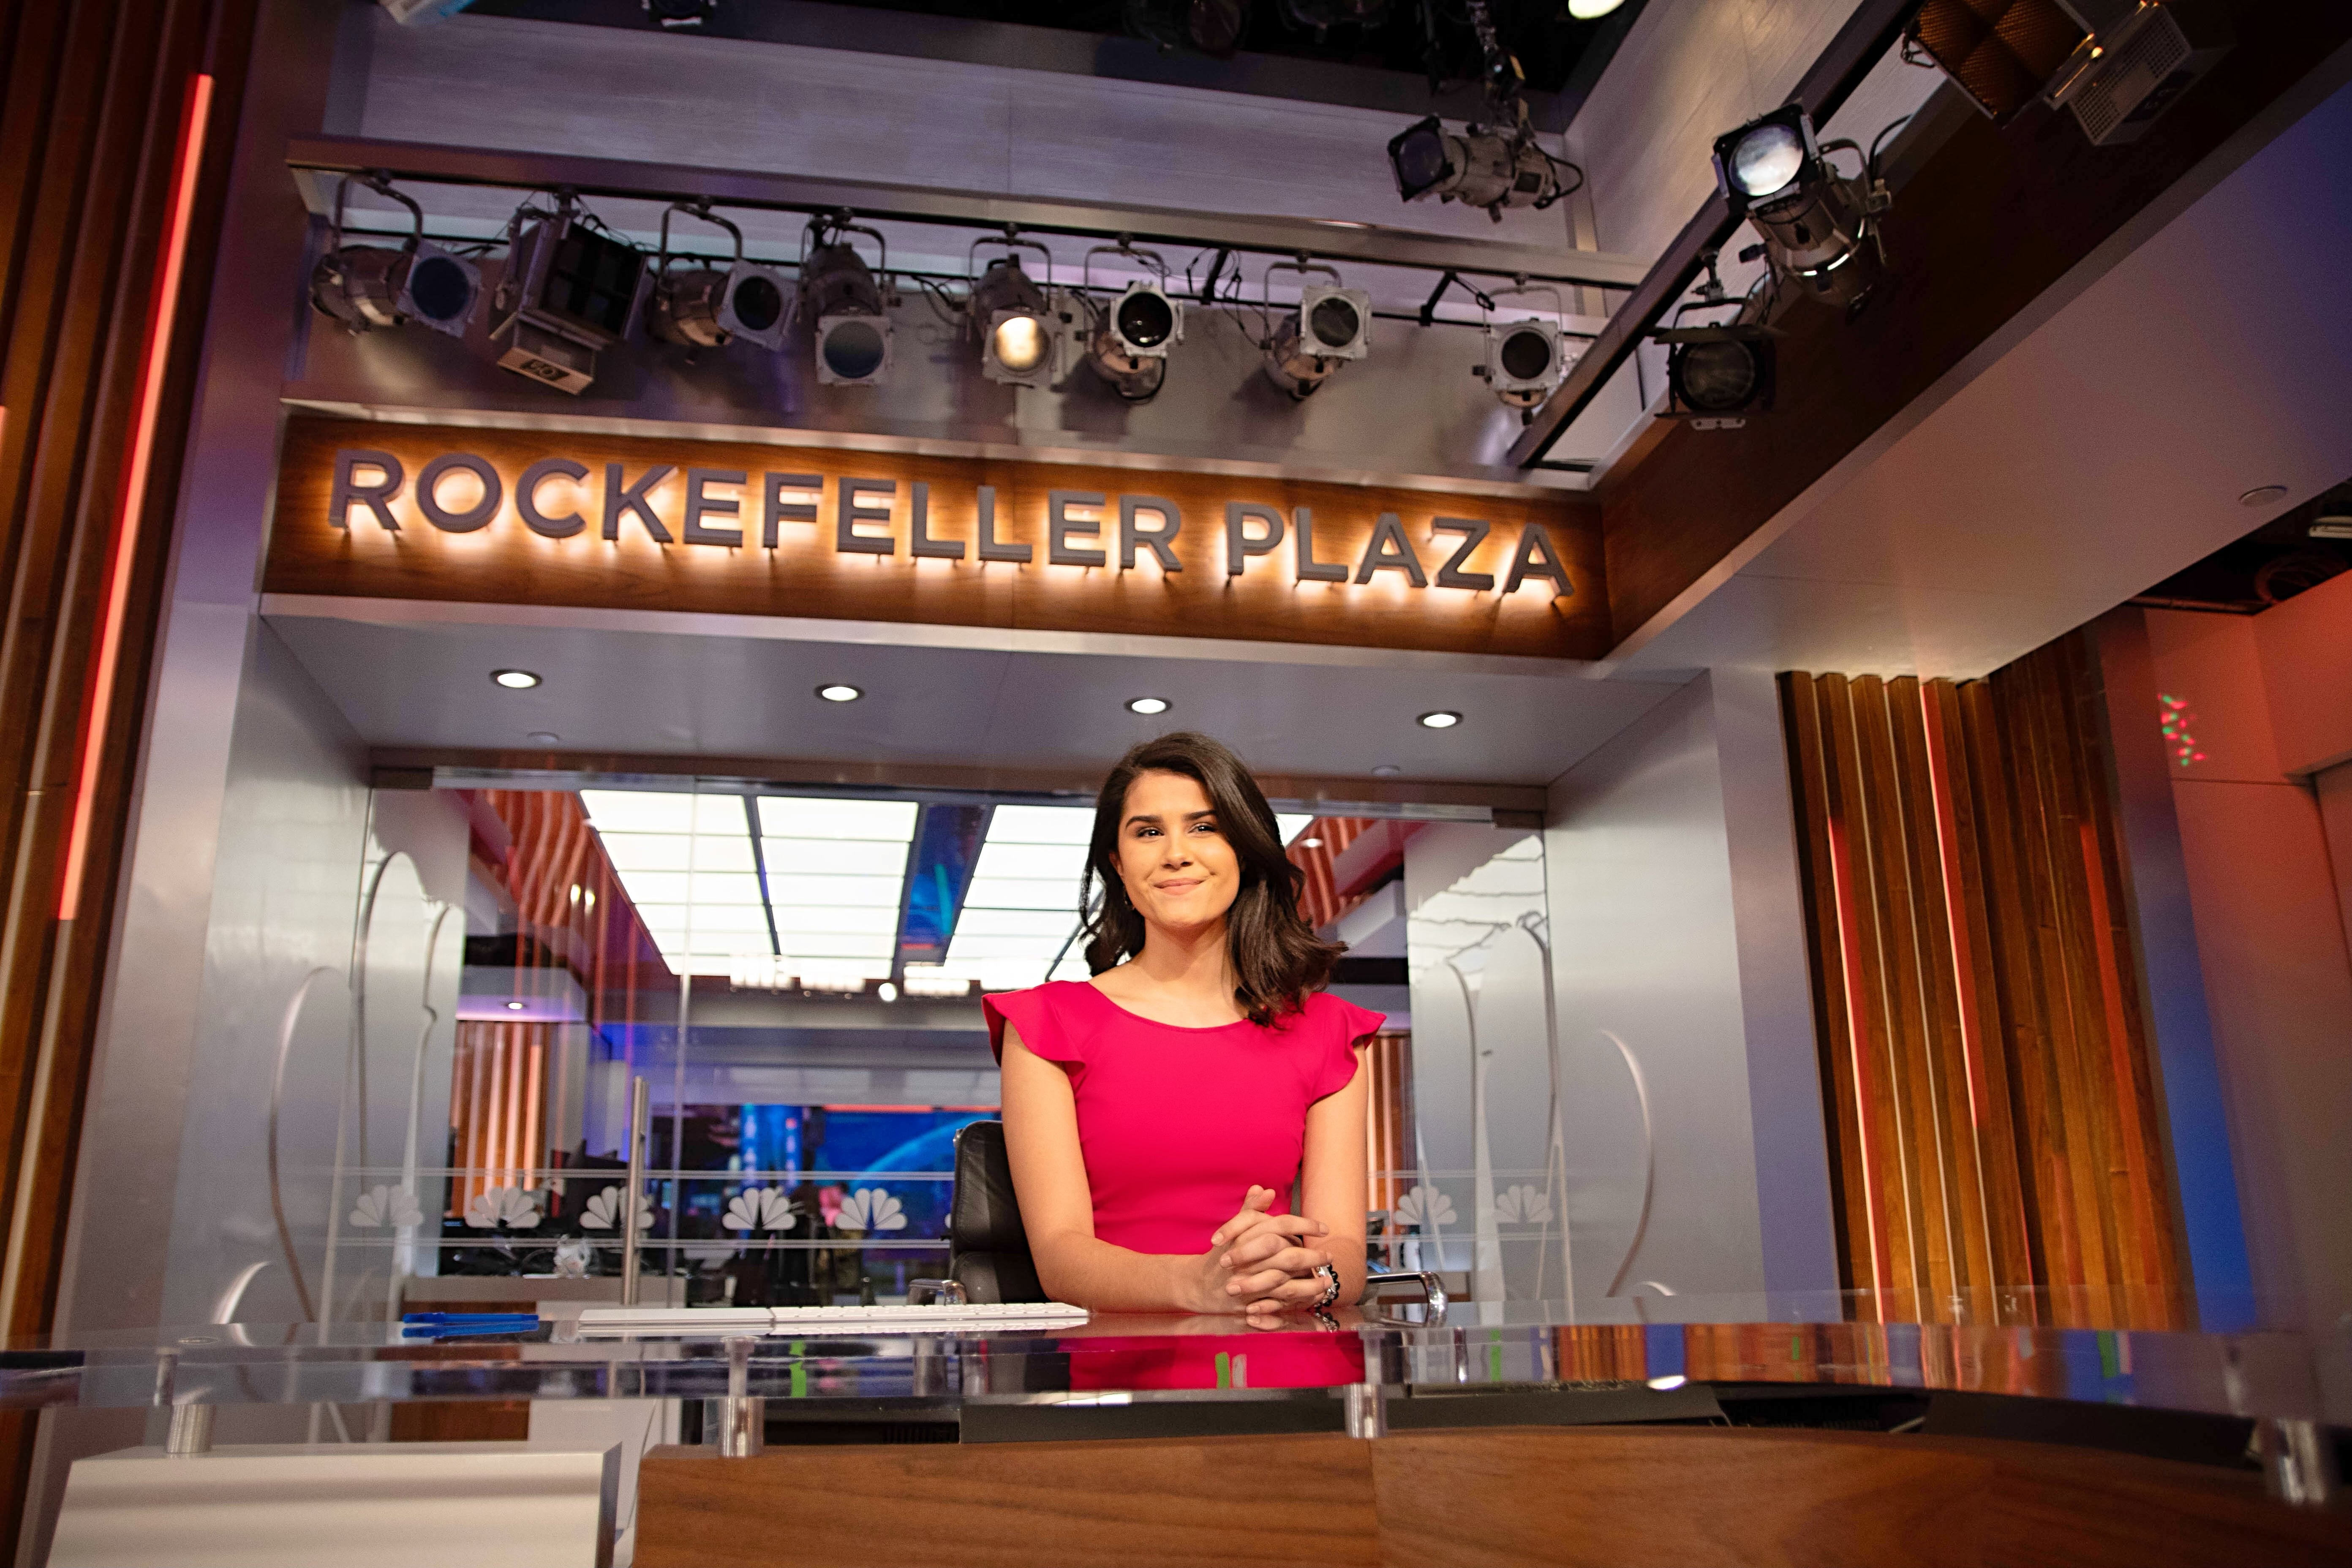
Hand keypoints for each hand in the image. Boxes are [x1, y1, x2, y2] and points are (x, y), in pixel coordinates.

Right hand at [1195, 1187, 1329, 1316]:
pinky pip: (1280, 1304)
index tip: (1324, 1229)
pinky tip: (1312, 1298)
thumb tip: (1265, 1189)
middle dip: (1313, 1257)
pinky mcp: (1251, 1304)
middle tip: (1330, 1257)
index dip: (1305, 1225)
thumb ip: (1250, 1210)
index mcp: (1246, 1238)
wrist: (1199, 1286)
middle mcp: (1249, 1261)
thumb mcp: (1232, 1230)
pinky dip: (1298, 1302)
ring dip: (1310, 1284)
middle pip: (1288, 1257)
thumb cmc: (1221, 1255)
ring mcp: (1250, 1284)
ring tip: (1327, 1281)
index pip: (1281, 1226)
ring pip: (1287, 1284)